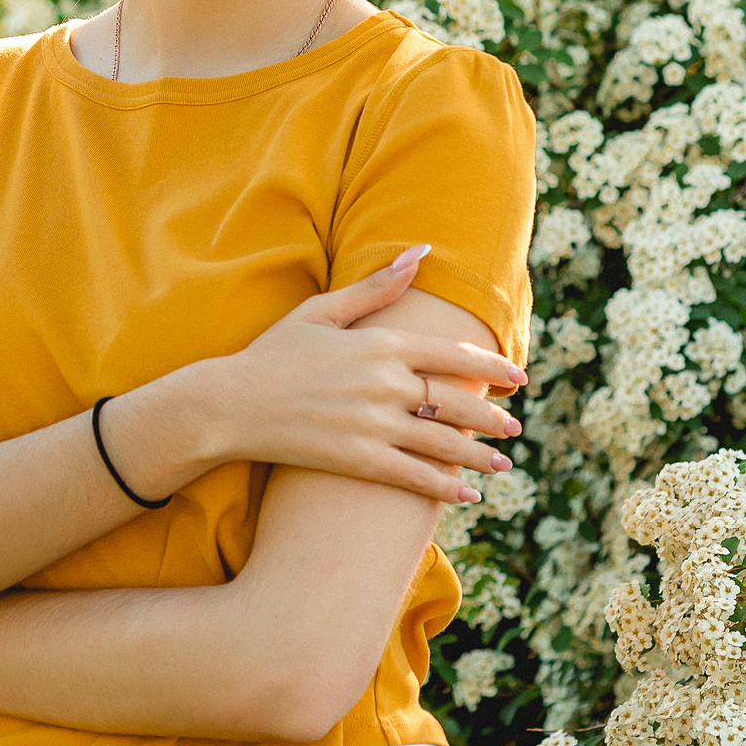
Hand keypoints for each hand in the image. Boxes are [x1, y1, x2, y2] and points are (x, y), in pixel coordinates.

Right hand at [164, 246, 526, 503]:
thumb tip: (421, 251)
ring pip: (443, 444)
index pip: (453, 356)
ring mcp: (372, 424)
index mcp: (380, 344)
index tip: (517, 377)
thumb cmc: (274, 354)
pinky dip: (445, 488)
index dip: (491, 369)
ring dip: (479, 458)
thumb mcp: (322, 311)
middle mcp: (384, 384)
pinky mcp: (357, 460)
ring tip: (502, 466)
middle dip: (491, 419)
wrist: (229, 404)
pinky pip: (414, 477)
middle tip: (513, 428)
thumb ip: (376, 286)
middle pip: (456, 403)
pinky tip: (467, 495)